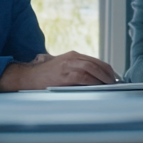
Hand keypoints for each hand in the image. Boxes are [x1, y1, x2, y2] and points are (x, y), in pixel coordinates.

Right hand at [0, 51, 116, 89]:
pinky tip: (97, 86)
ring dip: (102, 77)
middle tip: (114, 82)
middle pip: (95, 63)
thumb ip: (75, 69)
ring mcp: (67, 66)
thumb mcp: (62, 67)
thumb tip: (92, 79)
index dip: (106, 68)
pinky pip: (82, 77)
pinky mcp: (63, 75)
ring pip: (91, 68)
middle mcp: (71, 58)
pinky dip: (92, 81)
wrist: (27, 76)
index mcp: (73, 55)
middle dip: (107, 73)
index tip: (113, 76)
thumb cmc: (45, 75)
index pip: (95, 60)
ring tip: (109, 85)